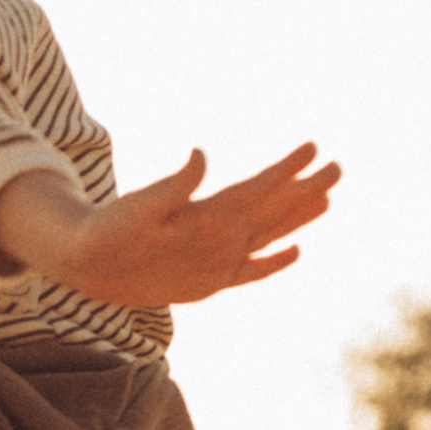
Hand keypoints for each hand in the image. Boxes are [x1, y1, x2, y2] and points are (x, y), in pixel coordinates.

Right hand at [0, 144, 339, 308]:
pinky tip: (295, 250)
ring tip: (327, 199)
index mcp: (208, 223)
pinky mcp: (212, 282)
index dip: (288, 169)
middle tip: (337, 168)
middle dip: (307, 189)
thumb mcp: (138, 203)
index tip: (314, 148)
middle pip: (274, 213)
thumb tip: (200, 154)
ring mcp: (220, 267)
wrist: (93, 273)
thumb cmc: (112, 231)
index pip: (259, 190)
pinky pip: (253, 270)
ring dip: (299, 218)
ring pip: (269, 237)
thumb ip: (175, 183)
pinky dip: (275, 260)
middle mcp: (222, 247)